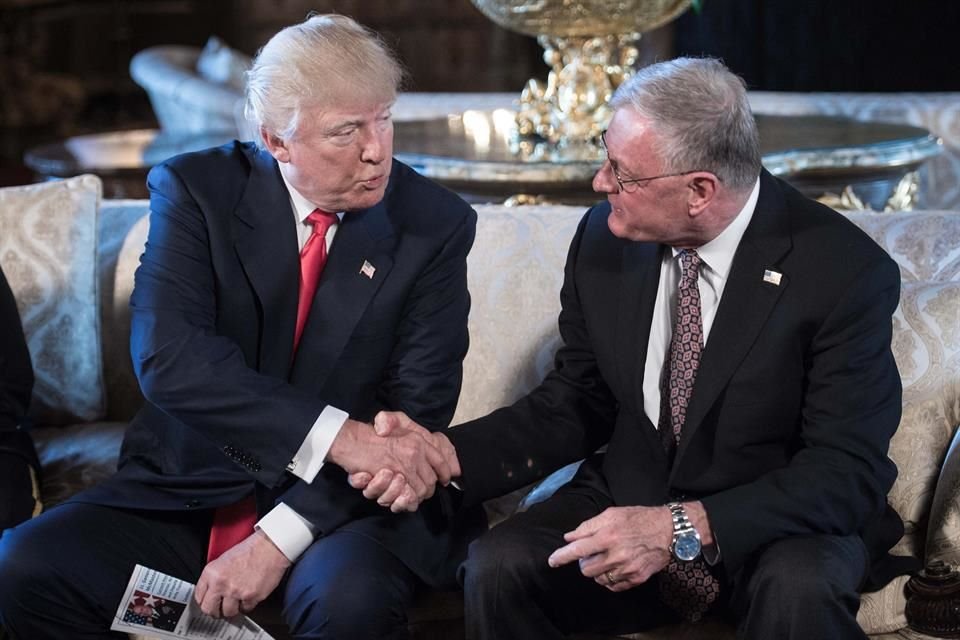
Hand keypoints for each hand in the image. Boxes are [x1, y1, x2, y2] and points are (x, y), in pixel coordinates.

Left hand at [194, 530, 290, 617]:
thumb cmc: (251, 550)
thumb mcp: (224, 559)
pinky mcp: (251, 597)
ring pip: (228, 613)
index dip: (204, 601)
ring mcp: (236, 592)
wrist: (270, 547)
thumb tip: (211, 591)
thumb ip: (215, 576)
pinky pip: (245, 609)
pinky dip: (247, 605)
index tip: (208, 602)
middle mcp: (221, 583)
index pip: (199, 596)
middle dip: (214, 611)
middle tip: (219, 609)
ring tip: (236, 602)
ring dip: (232, 609)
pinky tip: (249, 596)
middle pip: (209, 609)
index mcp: (212, 572)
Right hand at [347, 411, 460, 511]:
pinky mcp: (394, 477)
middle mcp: (414, 452)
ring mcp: (404, 466)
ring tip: (407, 493)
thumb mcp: (392, 421)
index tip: (445, 478)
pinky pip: (408, 495)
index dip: (445, 472)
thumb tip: (423, 444)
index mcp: (417, 440)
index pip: (441, 460)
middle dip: (428, 488)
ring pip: (421, 490)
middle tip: (420, 490)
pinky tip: (402, 496)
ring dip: (415, 495)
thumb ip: (406, 427)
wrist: (352, 442)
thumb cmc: (371, 433)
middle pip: (431, 479)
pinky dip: (406, 500)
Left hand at [547, 506, 673, 591]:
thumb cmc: (639, 519)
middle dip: (585, 562)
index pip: (577, 550)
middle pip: (586, 569)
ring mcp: (626, 569)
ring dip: (598, 570)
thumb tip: (569, 537)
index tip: (552, 561)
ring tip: (607, 558)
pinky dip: (610, 579)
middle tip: (593, 553)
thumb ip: (588, 526)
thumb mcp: (612, 514)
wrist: (669, 531)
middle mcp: (616, 555)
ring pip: (599, 579)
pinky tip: (615, 567)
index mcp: (607, 536)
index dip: (561, 557)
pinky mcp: (636, 578)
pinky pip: (614, 586)